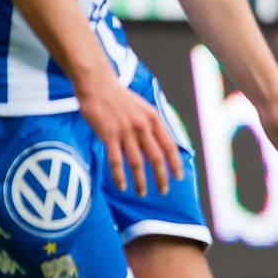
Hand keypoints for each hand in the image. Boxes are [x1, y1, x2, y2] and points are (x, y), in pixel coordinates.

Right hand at [77, 72, 181, 193]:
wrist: (98, 85)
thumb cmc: (120, 97)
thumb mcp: (144, 108)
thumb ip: (152, 125)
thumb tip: (161, 143)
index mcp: (153, 119)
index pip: (169, 146)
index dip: (175, 164)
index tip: (178, 177)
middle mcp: (142, 126)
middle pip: (156, 158)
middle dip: (161, 177)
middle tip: (163, 191)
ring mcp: (125, 131)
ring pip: (136, 163)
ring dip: (140, 181)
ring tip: (141, 193)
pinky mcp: (108, 135)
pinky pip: (115, 161)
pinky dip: (119, 176)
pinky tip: (121, 186)